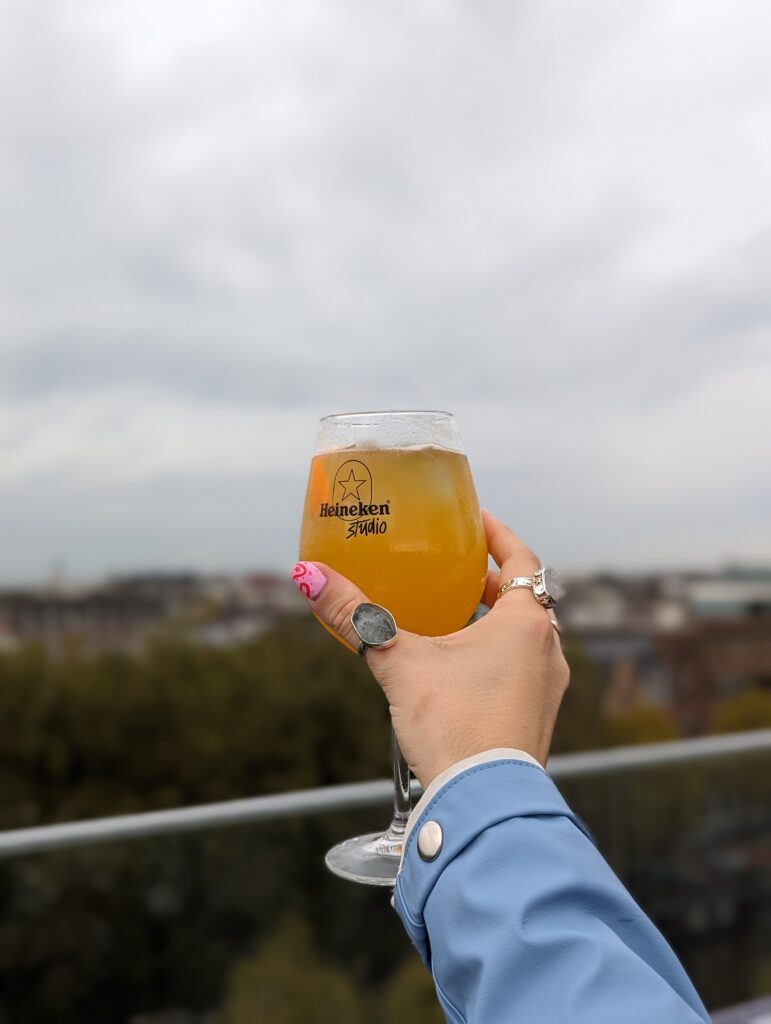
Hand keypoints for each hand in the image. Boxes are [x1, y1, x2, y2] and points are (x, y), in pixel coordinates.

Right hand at [292, 510, 569, 789]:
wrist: (483, 804)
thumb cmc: (453, 725)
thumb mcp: (398, 663)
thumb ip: (355, 617)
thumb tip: (309, 576)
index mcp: (526, 624)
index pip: (521, 560)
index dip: (498, 536)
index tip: (478, 520)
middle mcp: (547, 651)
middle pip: (523, 599)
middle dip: (490, 582)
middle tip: (457, 569)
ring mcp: (547, 689)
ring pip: (523, 637)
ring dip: (493, 620)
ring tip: (453, 615)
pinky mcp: (536, 719)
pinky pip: (520, 670)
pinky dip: (495, 656)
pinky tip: (458, 669)